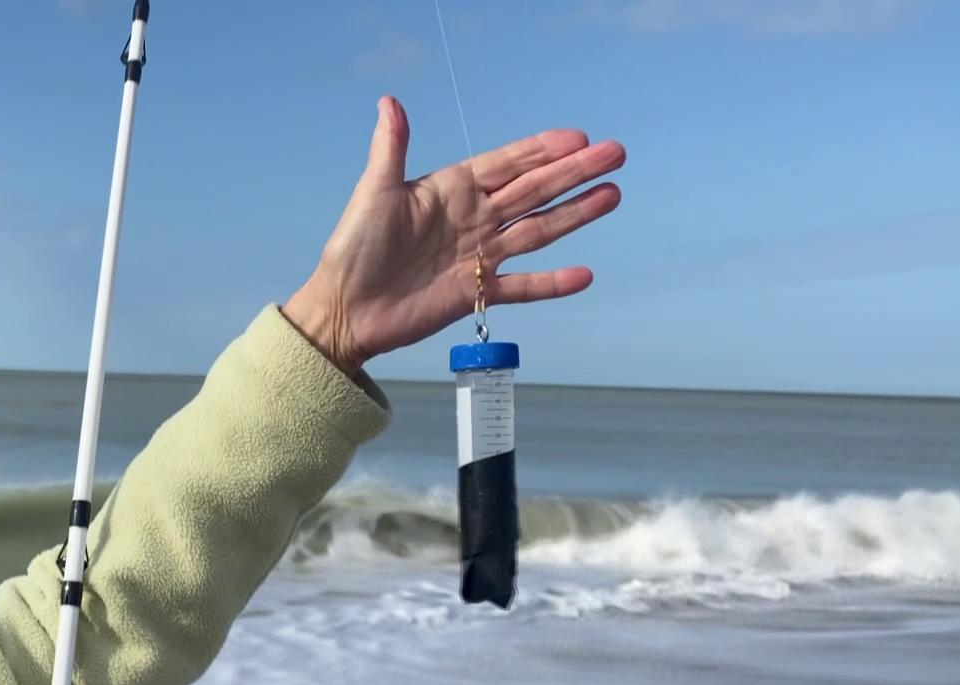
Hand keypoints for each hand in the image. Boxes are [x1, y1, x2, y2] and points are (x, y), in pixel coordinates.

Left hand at [282, 96, 625, 371]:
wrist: (344, 309)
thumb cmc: (354, 248)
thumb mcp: (374, 193)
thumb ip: (391, 149)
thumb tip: (390, 101)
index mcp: (452, 190)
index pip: (507, 164)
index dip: (542, 150)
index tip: (578, 138)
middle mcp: (473, 218)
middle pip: (533, 191)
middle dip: (574, 172)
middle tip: (615, 155)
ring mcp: (479, 256)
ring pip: (537, 230)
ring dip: (575, 214)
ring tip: (612, 195)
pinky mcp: (476, 293)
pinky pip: (523, 287)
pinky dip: (552, 283)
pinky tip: (584, 275)